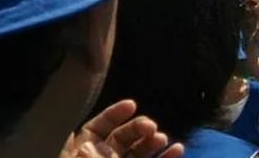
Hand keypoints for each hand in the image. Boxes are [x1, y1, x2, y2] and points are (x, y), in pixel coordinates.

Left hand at [61, 100, 183, 157]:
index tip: (132, 105)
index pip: (97, 127)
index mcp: (80, 153)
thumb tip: (86, 147)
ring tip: (162, 138)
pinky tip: (177, 149)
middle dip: (138, 128)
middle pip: (123, 137)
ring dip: (153, 142)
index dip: (114, 114)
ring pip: (139, 151)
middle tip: (150, 126)